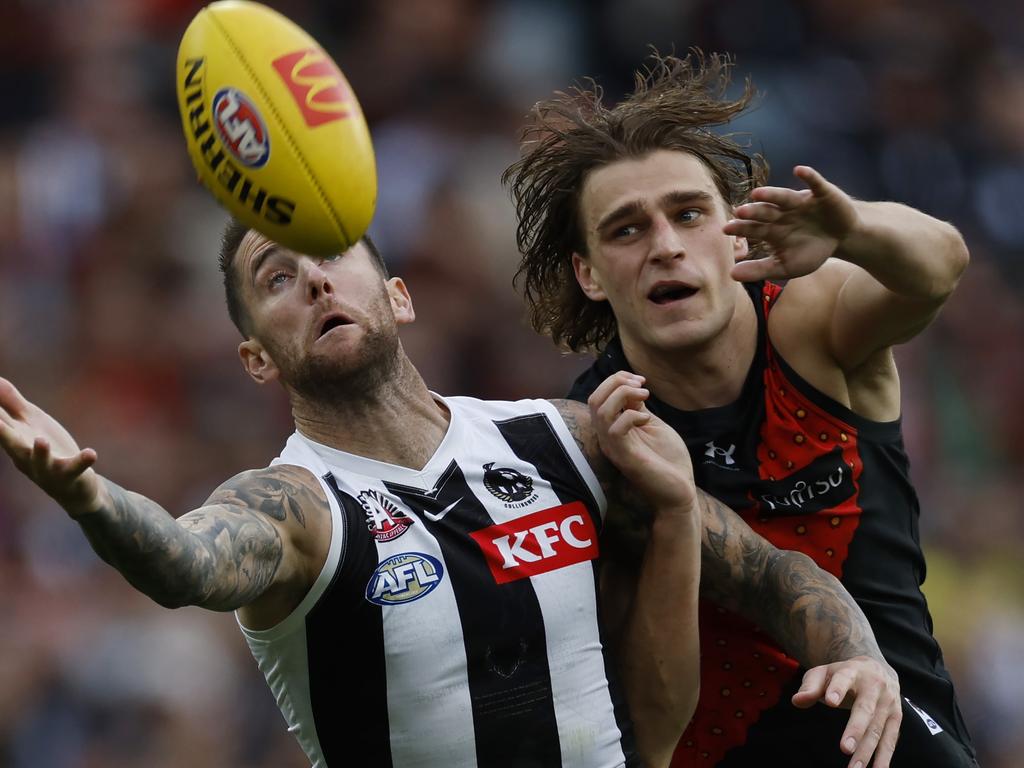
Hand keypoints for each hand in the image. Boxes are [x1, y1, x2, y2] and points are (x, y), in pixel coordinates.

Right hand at [0, 377, 102, 515]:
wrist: (72, 486)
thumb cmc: (45, 449)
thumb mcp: (29, 422)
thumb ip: (10, 402)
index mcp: (14, 440)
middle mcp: (25, 455)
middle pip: (11, 443)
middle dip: (1, 433)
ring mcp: (47, 467)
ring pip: (40, 460)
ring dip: (40, 452)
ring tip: (41, 440)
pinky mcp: (70, 473)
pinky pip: (76, 468)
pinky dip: (83, 461)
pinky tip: (91, 453)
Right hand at [587, 371, 695, 514]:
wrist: (680, 493)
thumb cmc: (669, 461)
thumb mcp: (652, 425)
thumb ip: (638, 409)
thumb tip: (632, 388)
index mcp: (613, 429)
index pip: (599, 396)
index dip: (616, 380)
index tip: (640, 380)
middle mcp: (608, 438)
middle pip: (594, 399)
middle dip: (616, 381)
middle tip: (641, 383)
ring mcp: (614, 447)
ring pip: (600, 411)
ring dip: (622, 394)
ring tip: (644, 395)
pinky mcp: (625, 456)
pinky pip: (615, 429)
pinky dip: (631, 415)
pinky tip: (647, 418)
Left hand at [725, 165, 858, 281]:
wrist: (841, 238)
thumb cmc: (810, 251)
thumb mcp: (786, 265)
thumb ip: (760, 269)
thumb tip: (732, 275)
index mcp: (772, 229)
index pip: (753, 227)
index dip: (741, 228)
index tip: (726, 229)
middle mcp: (782, 213)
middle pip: (765, 212)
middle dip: (753, 212)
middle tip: (739, 212)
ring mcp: (800, 202)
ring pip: (784, 197)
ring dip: (772, 194)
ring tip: (757, 194)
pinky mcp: (821, 194)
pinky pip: (814, 183)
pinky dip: (808, 176)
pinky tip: (799, 170)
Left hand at [792, 655, 901, 767]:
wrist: (876, 668)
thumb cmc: (842, 674)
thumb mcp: (824, 673)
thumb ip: (810, 687)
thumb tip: (797, 701)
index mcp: (853, 671)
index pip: (844, 679)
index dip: (838, 690)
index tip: (830, 701)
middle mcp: (874, 686)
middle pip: (865, 709)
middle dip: (855, 730)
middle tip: (845, 748)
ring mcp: (888, 703)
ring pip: (877, 728)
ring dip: (867, 751)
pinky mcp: (896, 718)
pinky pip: (890, 739)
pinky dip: (884, 757)